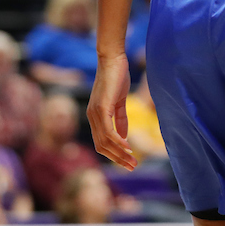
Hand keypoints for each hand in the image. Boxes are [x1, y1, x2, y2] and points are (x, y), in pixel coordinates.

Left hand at [87, 53, 136, 169]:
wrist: (113, 59)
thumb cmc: (117, 76)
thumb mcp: (119, 101)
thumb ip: (121, 119)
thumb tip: (124, 137)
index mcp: (95, 116)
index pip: (101, 143)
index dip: (114, 154)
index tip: (128, 161)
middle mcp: (92, 117)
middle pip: (102, 147)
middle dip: (117, 158)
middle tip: (132, 167)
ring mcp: (95, 113)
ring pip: (105, 142)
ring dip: (119, 153)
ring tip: (132, 160)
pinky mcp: (101, 108)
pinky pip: (108, 131)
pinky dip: (118, 141)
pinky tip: (127, 146)